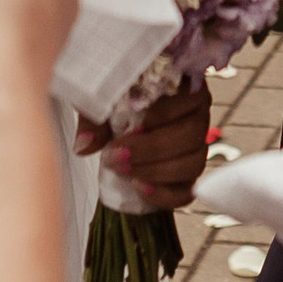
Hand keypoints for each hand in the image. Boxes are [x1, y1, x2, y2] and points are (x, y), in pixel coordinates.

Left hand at [73, 80, 211, 209]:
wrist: (116, 122)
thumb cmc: (114, 101)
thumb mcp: (101, 99)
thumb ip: (94, 118)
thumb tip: (84, 146)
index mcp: (184, 87)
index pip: (186, 99)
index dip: (160, 115)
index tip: (127, 128)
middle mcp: (198, 115)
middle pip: (191, 135)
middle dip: (152, 149)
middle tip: (116, 156)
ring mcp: (198, 148)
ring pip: (193, 164)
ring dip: (156, 172)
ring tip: (122, 172)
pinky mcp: (188, 176)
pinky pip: (187, 192)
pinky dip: (165, 194)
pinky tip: (139, 188)